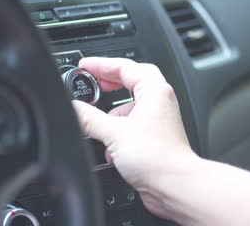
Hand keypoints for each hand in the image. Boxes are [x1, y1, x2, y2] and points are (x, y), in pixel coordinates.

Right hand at [72, 57, 197, 218]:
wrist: (174, 186)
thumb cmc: (158, 158)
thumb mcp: (114, 134)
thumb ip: (90, 118)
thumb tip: (74, 108)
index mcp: (154, 91)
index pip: (125, 67)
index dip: (102, 64)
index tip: (85, 66)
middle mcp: (159, 102)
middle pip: (131, 81)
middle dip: (109, 82)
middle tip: (91, 83)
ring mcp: (158, 120)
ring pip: (131, 106)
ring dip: (113, 113)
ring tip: (98, 122)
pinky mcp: (154, 137)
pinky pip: (132, 125)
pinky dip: (119, 130)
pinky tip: (110, 146)